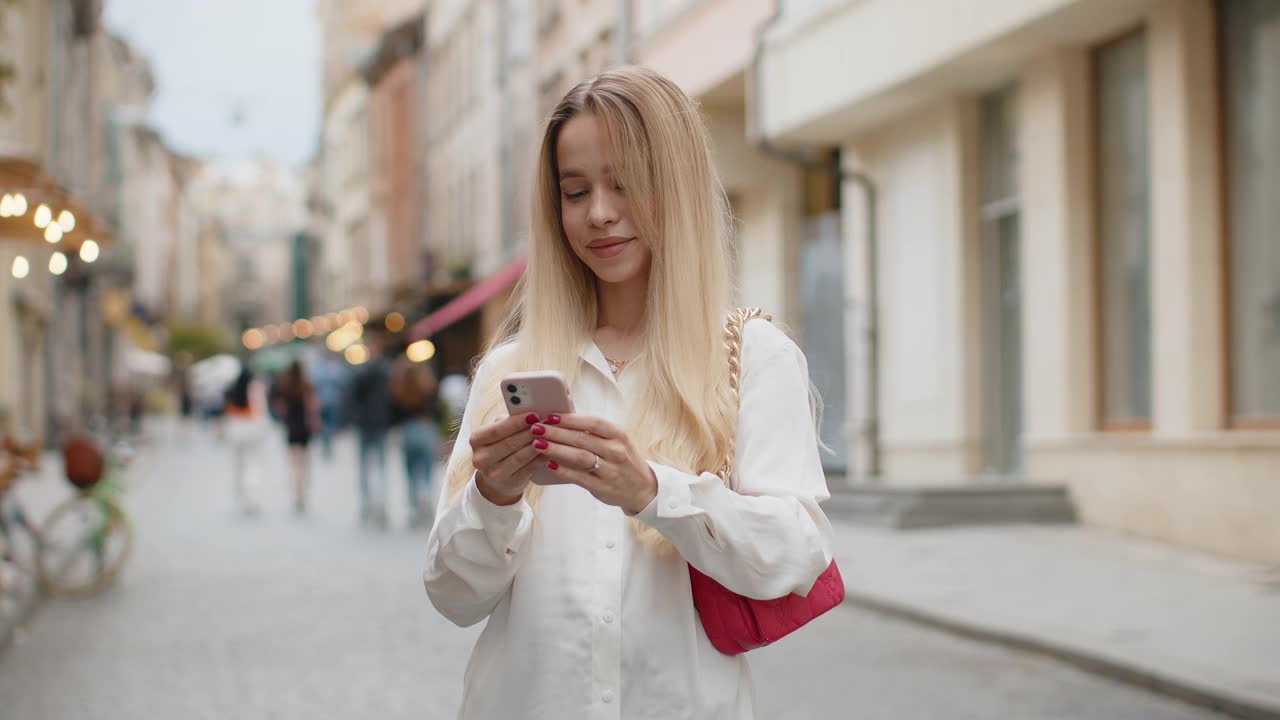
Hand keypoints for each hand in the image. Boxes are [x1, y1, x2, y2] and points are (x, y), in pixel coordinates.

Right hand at [471, 412, 545, 505]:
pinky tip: (550, 450)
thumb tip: (529, 411)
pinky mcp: (511, 483)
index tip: (533, 414)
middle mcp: (482, 458)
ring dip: (538, 445)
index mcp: (476, 440)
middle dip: (530, 432)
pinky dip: (541, 458)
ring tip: (551, 434)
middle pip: (510, 443)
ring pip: (521, 457)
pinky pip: (529, 468)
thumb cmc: (499, 449)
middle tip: (547, 422)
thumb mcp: (497, 434)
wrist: (496, 480)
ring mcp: (495, 473)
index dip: (516, 422)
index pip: (497, 430)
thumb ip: (508, 421)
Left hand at [529, 414, 657, 514]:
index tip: (550, 416)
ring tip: (538, 444)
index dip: (569, 419)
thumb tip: (564, 421)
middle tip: (536, 428)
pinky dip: (563, 470)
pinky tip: (550, 465)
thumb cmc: (624, 460)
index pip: (591, 422)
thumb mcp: (617, 440)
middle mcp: (616, 450)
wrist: (643, 488)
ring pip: (579, 456)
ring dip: (556, 449)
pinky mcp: (603, 487)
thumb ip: (595, 432)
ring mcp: (610, 470)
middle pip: (581, 438)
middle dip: (556, 432)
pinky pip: (580, 477)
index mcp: (618, 434)